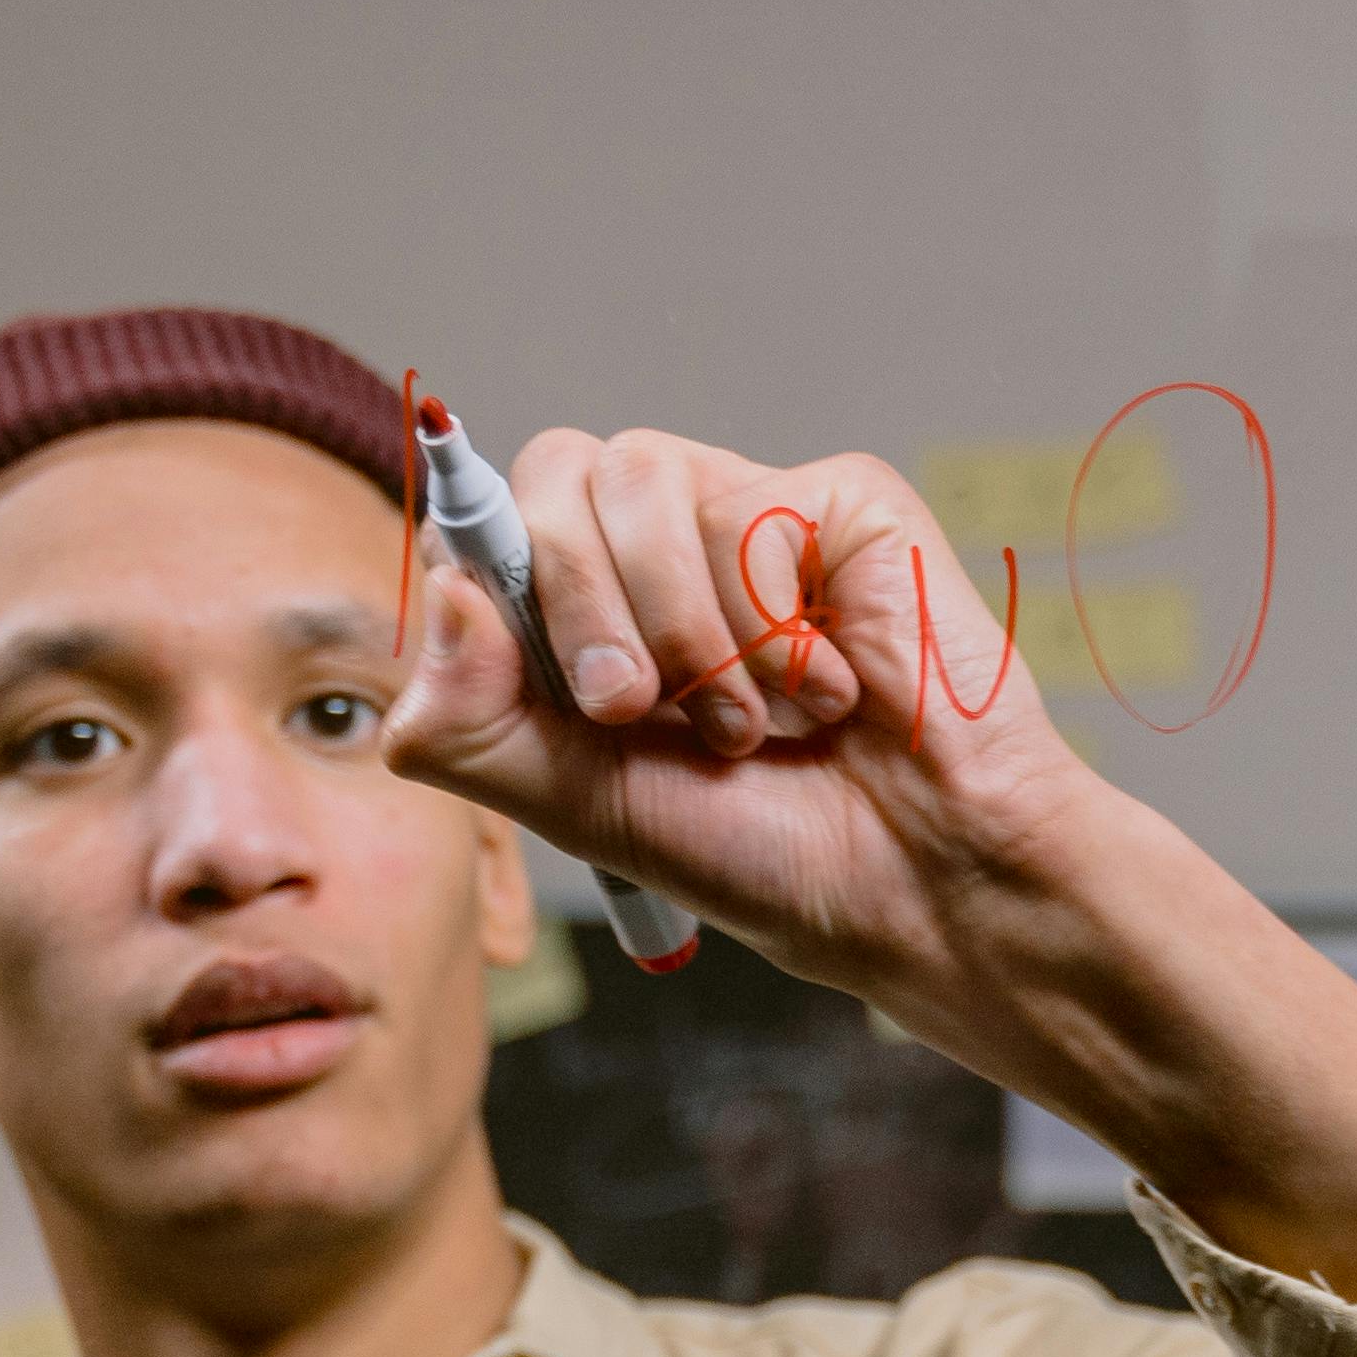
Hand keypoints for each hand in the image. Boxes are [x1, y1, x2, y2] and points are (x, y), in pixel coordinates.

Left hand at [383, 425, 1104, 1019]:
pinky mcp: (837, 501)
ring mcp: (747, 513)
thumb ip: (473, 723)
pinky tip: (830, 690)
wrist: (916, 883)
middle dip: (579, 604)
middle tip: (634, 709)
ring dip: (687, 631)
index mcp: (581, 611)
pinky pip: (750, 508)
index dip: (490, 578)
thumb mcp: (577, 808)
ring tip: (751, 724)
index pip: (485, 527)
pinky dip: (774, 629)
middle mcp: (656, 546)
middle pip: (552, 473)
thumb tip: (440, 596)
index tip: (534, 674)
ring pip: (640, 476)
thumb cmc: (764, 853)